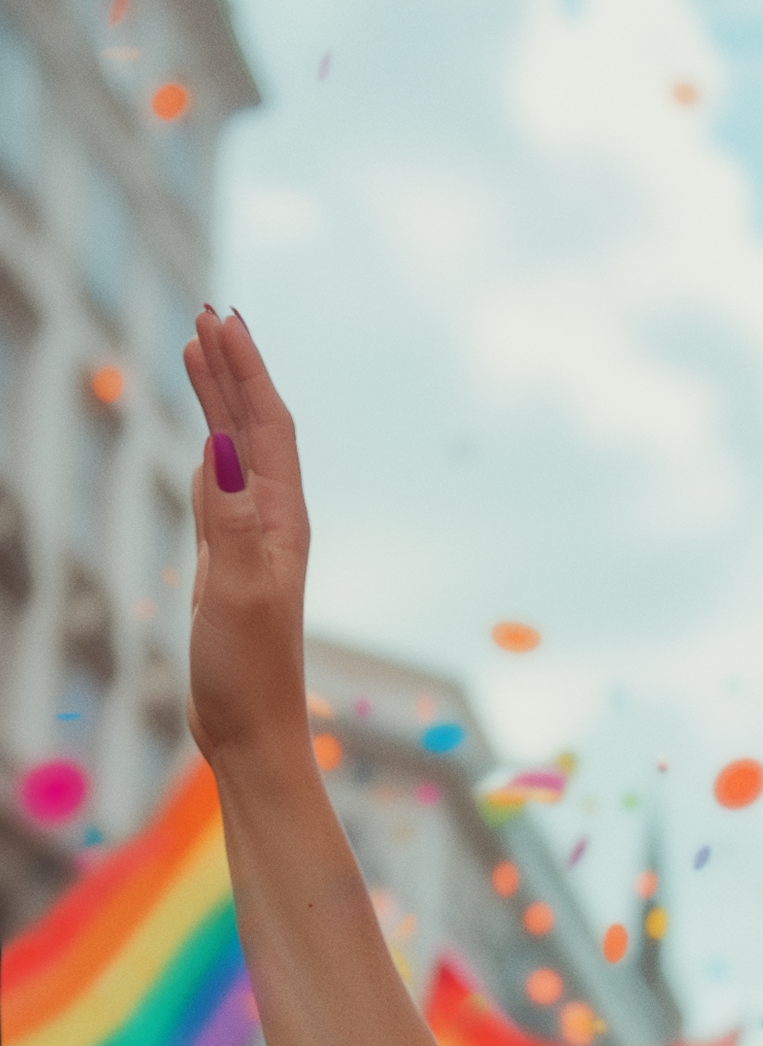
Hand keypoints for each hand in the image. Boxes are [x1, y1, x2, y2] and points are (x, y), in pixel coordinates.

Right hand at [182, 309, 312, 761]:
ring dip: (218, 402)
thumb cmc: (248, 671)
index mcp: (281, 521)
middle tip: (208, 314)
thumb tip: (219, 448)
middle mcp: (272, 523)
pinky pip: (219, 492)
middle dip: (232, 369)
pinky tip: (205, 439)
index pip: (265, 425)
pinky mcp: (228, 565)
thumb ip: (230, 521)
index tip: (221, 319)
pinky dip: (209, 453)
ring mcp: (250, 542)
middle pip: (252, 427)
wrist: (250, 730)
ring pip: (233, 453)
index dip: (245, 370)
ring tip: (200, 353)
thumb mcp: (236, 590)